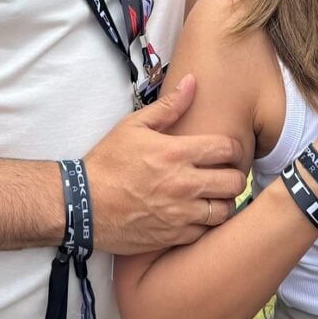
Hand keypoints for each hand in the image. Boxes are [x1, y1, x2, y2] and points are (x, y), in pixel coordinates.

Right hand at [84, 75, 245, 254]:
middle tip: (224, 173)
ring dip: (223, 202)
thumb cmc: (108, 162)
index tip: (227, 150)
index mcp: (176, 153)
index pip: (227, 149)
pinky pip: (205, 233)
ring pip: (225, 211)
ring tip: (213, 195)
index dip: (234, 148)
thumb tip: (192, 82)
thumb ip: (168, 106)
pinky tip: (196, 214)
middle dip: (234, 175)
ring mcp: (179, 214)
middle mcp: (183, 184)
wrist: (83, 205)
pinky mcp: (172, 237)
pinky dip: (206, 224)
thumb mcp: (134, 125)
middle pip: (233, 182)